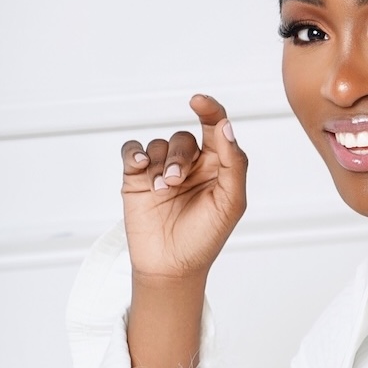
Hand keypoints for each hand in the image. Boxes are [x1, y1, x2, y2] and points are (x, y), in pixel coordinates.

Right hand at [120, 93, 247, 281]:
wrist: (172, 266)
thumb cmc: (206, 237)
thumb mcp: (231, 202)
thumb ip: (234, 164)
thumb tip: (226, 127)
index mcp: (217, 167)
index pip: (215, 127)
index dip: (209, 109)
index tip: (198, 101)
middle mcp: (190, 165)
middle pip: (183, 138)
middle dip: (179, 156)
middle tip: (175, 181)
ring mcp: (162, 170)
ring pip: (158, 144)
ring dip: (159, 163)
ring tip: (161, 188)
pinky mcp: (137, 178)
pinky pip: (133, 150)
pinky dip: (135, 153)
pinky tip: (140, 165)